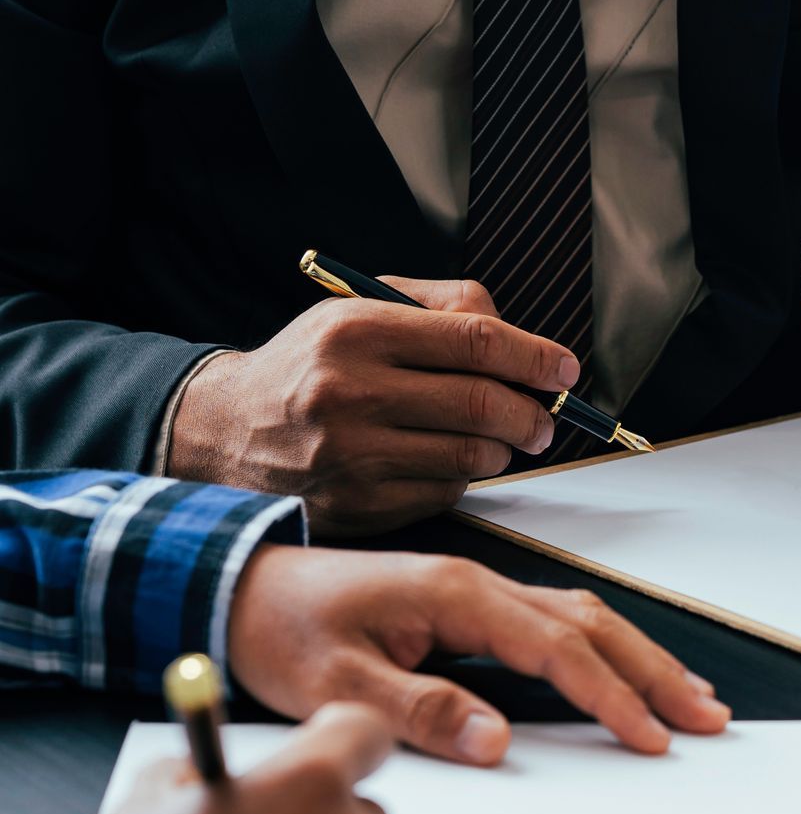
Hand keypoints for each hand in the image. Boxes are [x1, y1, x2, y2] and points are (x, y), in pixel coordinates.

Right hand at [169, 278, 576, 534]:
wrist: (224, 430)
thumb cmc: (310, 367)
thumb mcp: (360, 310)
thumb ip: (442, 307)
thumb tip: (520, 341)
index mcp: (356, 331)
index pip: (475, 340)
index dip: (535, 357)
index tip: (563, 369)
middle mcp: (349, 392)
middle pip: (484, 404)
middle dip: (533, 413)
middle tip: (544, 417)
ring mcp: (350, 456)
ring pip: (473, 456)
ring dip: (502, 449)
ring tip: (493, 437)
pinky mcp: (355, 506)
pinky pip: (445, 492)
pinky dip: (459, 477)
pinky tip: (437, 461)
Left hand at [229, 546, 730, 763]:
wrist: (243, 587)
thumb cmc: (283, 627)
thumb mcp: (336, 684)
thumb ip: (419, 710)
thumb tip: (493, 738)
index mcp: (456, 594)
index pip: (556, 648)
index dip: (610, 694)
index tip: (648, 735)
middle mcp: (481, 584)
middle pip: (593, 623)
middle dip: (655, 670)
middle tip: (704, 713)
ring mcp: (483, 590)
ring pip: (585, 617)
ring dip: (641, 656)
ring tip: (688, 695)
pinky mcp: (475, 605)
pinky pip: (560, 621)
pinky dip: (607, 647)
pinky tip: (626, 671)